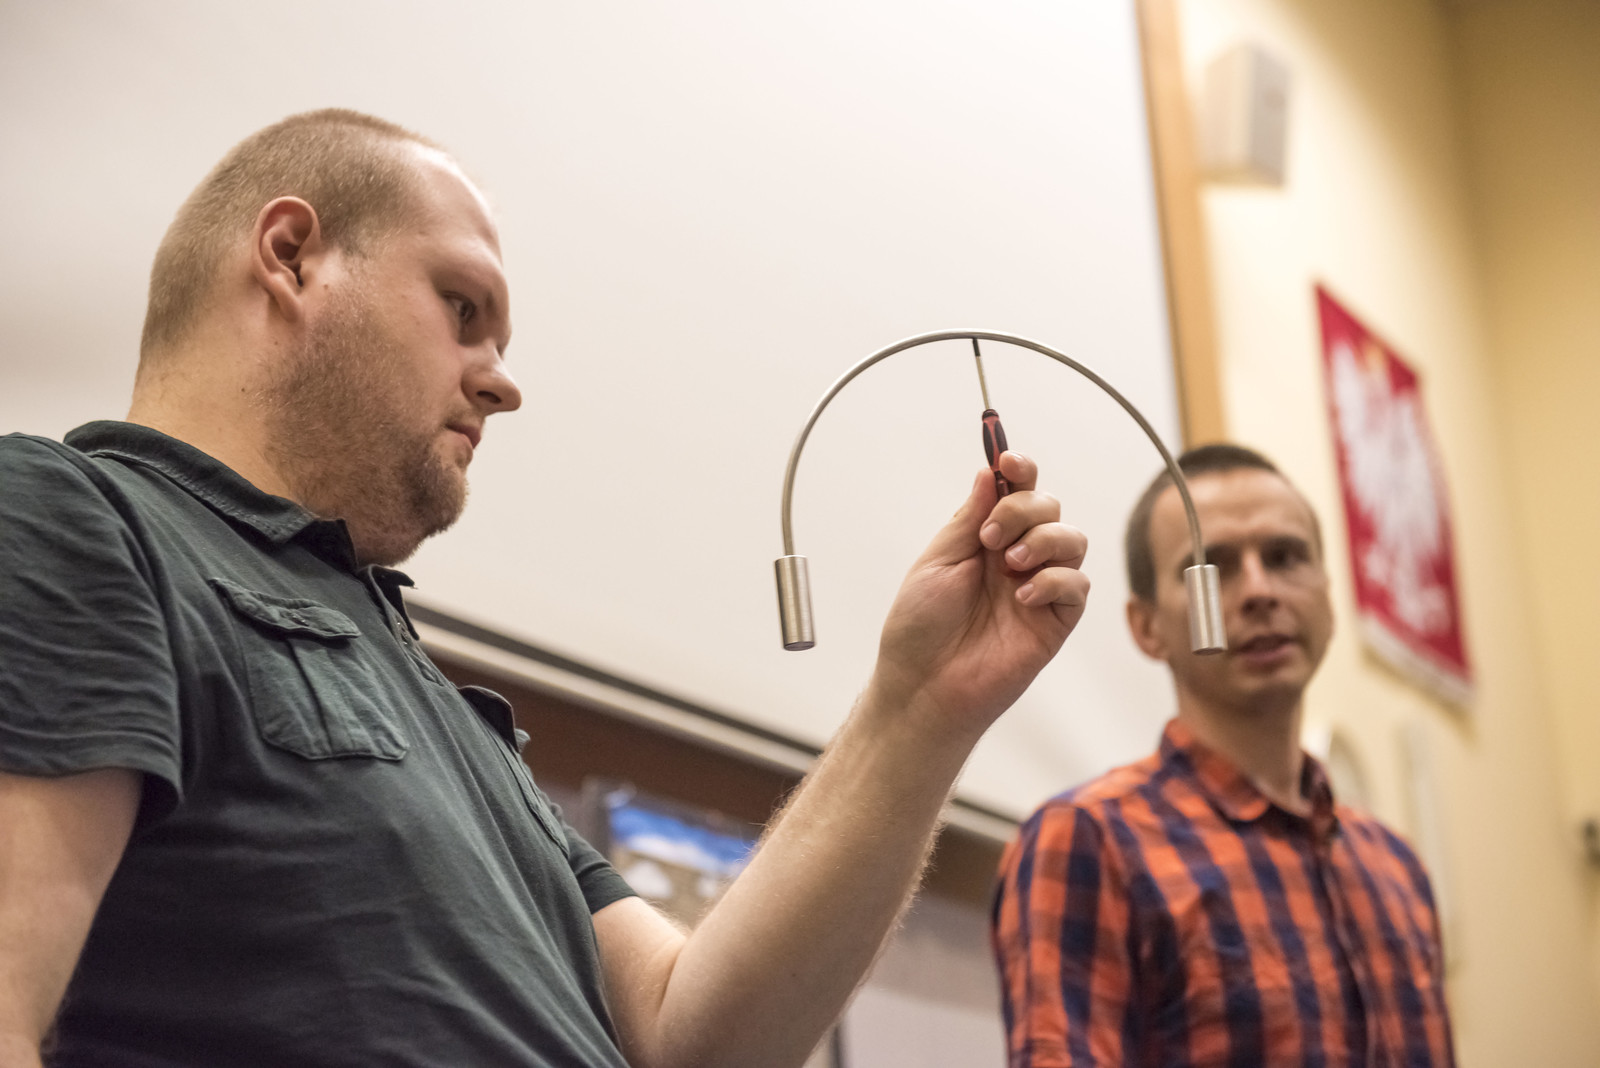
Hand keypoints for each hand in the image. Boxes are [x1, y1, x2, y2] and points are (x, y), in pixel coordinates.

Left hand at [869, 451, 1087, 738]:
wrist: (923, 685)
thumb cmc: (919, 628)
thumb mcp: (938, 561)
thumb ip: (969, 517)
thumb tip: (990, 471)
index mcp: (984, 540)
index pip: (1016, 491)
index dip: (1020, 468)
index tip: (1008, 459)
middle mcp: (1016, 558)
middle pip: (1049, 506)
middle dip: (1024, 508)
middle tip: (989, 537)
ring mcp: (1038, 588)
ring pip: (1073, 539)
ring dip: (1044, 539)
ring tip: (1010, 563)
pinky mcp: (1055, 621)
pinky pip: (1077, 585)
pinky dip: (1054, 580)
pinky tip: (1022, 595)